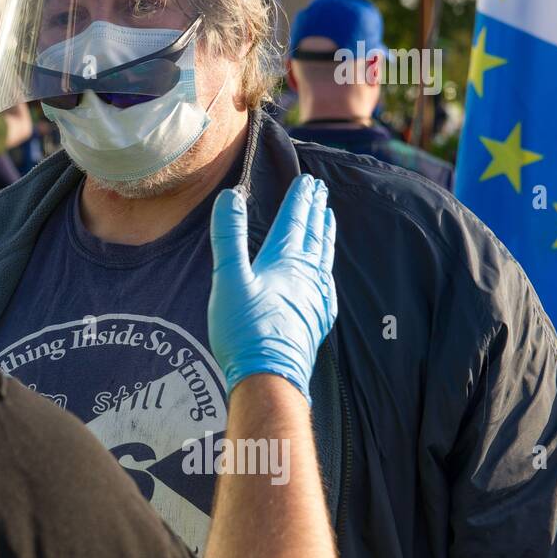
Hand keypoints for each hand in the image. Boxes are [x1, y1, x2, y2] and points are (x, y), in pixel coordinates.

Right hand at [208, 174, 337, 402]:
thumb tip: (231, 195)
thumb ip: (228, 236)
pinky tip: (325, 272)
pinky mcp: (316, 319)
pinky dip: (326, 267)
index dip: (300, 199)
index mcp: (285, 262)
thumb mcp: (228, 278)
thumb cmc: (244, 330)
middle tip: (321, 190)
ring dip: (325, 234)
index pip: (295, 221)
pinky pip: (327, 283)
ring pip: (324, 257)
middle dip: (316, 211)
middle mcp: (306, 276)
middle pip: (314, 235)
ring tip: (328, 219)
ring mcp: (315, 298)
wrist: (269, 377)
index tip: (308, 180)